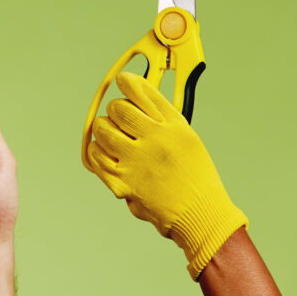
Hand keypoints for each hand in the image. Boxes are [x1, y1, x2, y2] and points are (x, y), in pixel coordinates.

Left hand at [87, 72, 246, 277]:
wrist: (200, 215)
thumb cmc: (195, 178)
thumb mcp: (187, 140)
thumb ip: (163, 119)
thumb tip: (136, 97)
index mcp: (175, 127)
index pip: (143, 92)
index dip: (127, 82)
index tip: (122, 80)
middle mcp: (156, 141)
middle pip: (118, 109)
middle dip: (115, 110)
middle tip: (119, 118)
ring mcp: (136, 162)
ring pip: (102, 129)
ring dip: (103, 129)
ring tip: (110, 134)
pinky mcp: (122, 181)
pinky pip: (95, 156)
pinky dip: (96, 150)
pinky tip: (103, 151)